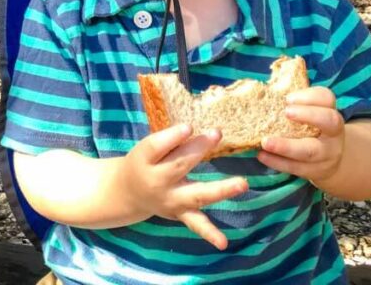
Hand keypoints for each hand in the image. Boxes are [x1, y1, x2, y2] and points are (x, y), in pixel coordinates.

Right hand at [119, 125, 247, 249]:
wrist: (128, 193)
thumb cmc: (143, 162)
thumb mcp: (148, 149)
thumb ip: (170, 141)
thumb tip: (202, 130)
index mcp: (143, 160)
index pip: (156, 147)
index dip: (173, 136)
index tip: (189, 126)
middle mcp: (156, 182)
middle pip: (178, 165)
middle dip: (198, 150)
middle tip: (217, 134)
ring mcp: (170, 200)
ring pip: (196, 195)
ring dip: (221, 189)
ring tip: (242, 183)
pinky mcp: (180, 214)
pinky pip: (196, 224)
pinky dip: (210, 234)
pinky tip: (223, 244)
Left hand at [258, 87, 344, 183]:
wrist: (328, 158)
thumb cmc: (309, 128)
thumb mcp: (307, 114)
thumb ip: (291, 105)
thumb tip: (261, 94)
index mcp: (328, 111)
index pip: (326, 98)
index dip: (309, 96)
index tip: (288, 98)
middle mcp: (333, 132)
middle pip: (329, 121)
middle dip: (309, 115)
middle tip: (286, 112)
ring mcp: (327, 153)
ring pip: (310, 151)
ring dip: (285, 146)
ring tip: (264, 142)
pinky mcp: (315, 170)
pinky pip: (297, 167)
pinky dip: (278, 162)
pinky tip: (262, 155)